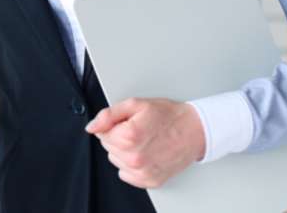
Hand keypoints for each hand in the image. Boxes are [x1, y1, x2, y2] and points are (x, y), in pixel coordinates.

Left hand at [86, 97, 205, 188]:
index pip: (101, 134)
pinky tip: (146, 153)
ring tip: (144, 141)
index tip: (127, 122)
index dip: (113, 126)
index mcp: (129, 136)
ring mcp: (143, 171)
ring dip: (125, 151)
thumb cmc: (168, 116)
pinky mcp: (151, 181)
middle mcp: (135, 157)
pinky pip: (127, 174)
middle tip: (138, 130)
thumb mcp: (136, 105)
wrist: (195, 130)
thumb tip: (92, 127)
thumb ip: (108, 115)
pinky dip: (133, 165)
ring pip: (116, 161)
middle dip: (118, 138)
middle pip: (108, 147)